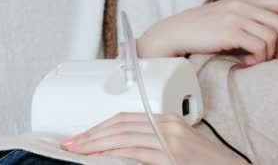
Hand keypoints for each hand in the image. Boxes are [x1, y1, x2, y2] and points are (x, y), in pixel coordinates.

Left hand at [60, 113, 246, 164]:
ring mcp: (169, 138)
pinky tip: (98, 157)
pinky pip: (134, 150)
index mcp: (168, 119)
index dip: (100, 125)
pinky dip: (112, 152)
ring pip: (123, 135)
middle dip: (91, 133)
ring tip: (76, 150)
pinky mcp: (171, 152)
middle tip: (70, 143)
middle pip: (120, 123)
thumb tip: (124, 150)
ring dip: (95, 142)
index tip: (82, 136)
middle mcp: (167, 124)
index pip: (126, 118)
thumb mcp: (177, 148)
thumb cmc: (207, 164)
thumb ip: (152, 145)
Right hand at [138, 0, 277, 64]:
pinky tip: (246, 63)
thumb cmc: (203, 30)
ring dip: (271, 55)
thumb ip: (250, 19)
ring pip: (273, 36)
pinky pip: (259, 47)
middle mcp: (244, 4)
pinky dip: (257, 59)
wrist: (176, 32)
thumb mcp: (229, 16)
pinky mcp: (230, 31)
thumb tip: (276, 37)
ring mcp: (237, 16)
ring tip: (258, 62)